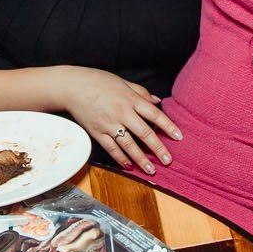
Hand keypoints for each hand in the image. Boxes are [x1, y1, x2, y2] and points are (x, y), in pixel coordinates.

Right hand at [62, 68, 181, 173]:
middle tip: (168, 161)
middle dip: (158, 148)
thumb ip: (142, 93)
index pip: (154, 114)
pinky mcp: (97, 132)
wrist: (73, 86)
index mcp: (131, 99)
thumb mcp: (124, 83)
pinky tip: (129, 166)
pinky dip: (120, 158)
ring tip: (151, 170)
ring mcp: (109, 124)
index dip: (168, 126)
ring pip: (128, 144)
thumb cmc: (99, 81)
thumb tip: (158, 101)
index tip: (179, 137)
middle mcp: (122, 112)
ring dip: (141, 159)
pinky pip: (111, 148)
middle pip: (144, 133)